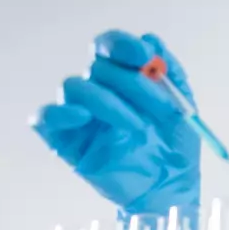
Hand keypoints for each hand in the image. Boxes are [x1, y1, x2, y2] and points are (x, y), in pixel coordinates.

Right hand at [31, 30, 201, 229]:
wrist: (170, 189)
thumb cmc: (175, 149)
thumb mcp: (183, 107)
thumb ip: (170, 74)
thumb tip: (150, 40)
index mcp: (124, 78)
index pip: (108, 46)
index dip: (121, 45)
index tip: (144, 57)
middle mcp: (99, 91)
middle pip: (96, 66)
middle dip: (131, 83)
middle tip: (159, 108)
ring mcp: (80, 116)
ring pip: (73, 86)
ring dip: (107, 101)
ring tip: (136, 126)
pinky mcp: (66, 142)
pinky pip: (45, 118)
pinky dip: (59, 113)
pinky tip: (83, 118)